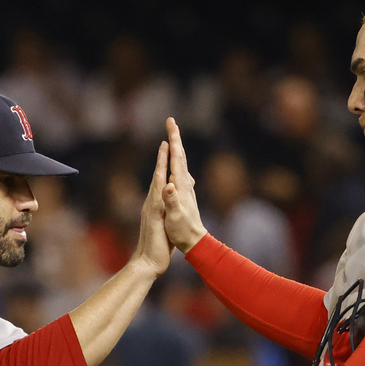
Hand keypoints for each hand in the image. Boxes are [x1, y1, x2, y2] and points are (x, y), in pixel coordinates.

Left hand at [131, 140, 172, 275]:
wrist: (146, 263)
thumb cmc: (155, 247)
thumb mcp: (159, 226)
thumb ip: (161, 208)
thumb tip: (165, 191)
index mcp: (154, 204)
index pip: (159, 176)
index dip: (163, 159)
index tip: (166, 142)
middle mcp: (152, 203)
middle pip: (158, 175)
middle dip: (163, 158)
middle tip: (167, 140)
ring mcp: (153, 209)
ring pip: (160, 183)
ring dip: (164, 167)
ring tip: (167, 156)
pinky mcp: (156, 216)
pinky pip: (161, 194)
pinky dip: (165, 183)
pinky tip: (167, 184)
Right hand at [162, 118, 207, 252]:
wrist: (195, 243)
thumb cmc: (182, 232)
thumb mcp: (174, 217)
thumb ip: (171, 201)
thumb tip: (168, 186)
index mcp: (180, 185)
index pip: (176, 157)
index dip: (173, 139)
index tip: (171, 123)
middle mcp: (185, 184)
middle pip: (180, 156)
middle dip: (175, 138)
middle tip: (171, 122)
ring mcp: (187, 189)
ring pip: (182, 163)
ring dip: (177, 150)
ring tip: (173, 140)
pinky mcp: (186, 196)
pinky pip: (181, 174)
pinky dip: (178, 164)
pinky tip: (179, 168)